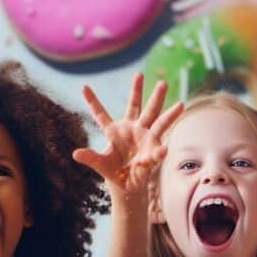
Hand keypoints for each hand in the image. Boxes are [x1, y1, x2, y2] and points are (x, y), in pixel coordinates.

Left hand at [73, 74, 184, 196]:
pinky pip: (158, 151)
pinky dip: (159, 153)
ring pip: (157, 120)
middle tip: (138, 74)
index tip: (83, 87)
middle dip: (137, 90)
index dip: (93, 101)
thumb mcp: (100, 164)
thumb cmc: (114, 171)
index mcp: (113, 131)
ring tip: (181, 103)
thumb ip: (90, 158)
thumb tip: (75, 153)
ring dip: (169, 113)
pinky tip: (163, 150)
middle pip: (135, 106)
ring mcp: (144, 137)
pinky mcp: (153, 150)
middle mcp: (131, 128)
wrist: (127, 182)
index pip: (100, 114)